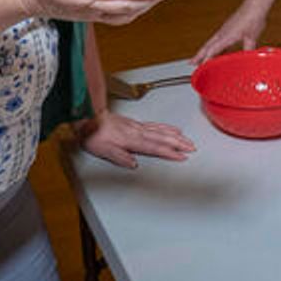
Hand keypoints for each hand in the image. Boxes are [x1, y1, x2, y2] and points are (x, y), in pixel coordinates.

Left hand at [75, 110, 195, 168]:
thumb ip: (119, 157)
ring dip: (175, 136)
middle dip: (179, 143)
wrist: (88, 117)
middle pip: (162, 138)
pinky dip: (166, 127)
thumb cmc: (93, 135)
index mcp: (131, 140)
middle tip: (192, 147)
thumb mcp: (103, 150)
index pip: (154, 148)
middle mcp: (137, 132)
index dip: (170, 152)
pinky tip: (172, 129)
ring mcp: (137, 126)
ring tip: (187, 139)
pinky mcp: (135, 124)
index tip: (182, 156)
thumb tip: (134, 163)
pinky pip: (155, 125)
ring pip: (161, 130)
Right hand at [191, 5, 267, 63]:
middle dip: (198, 55)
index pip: (212, 50)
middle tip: (191, 62)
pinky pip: (218, 39)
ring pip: (211, 42)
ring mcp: (224, 29)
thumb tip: (247, 60)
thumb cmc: (252, 18)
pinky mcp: (228, 27)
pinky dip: (214, 46)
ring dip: (205, 50)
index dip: (205, 59)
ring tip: (200, 58)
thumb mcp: (252, 38)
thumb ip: (247, 50)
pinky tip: (218, 51)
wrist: (255, 4)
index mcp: (226, 36)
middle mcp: (222, 33)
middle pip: (207, 46)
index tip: (199, 67)